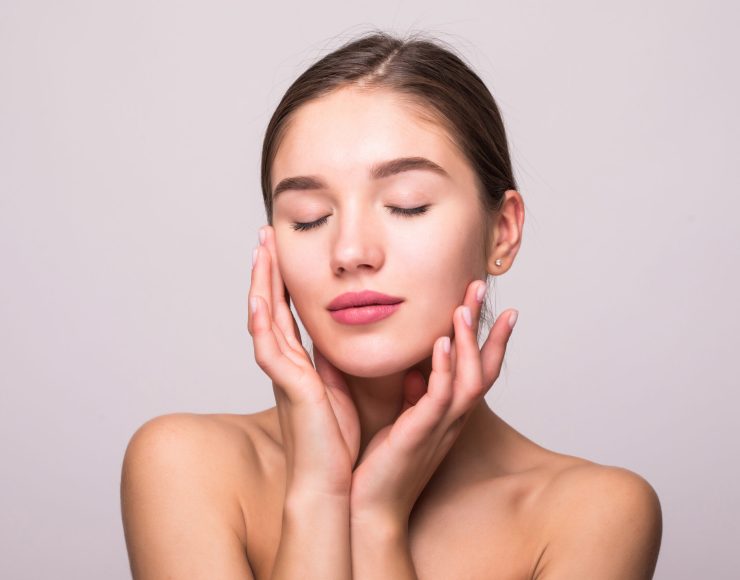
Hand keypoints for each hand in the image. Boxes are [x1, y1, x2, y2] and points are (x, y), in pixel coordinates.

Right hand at [248, 225, 359, 496]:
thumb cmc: (336, 442)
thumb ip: (335, 362)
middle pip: (270, 306)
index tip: (282, 249)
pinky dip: (262, 323)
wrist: (330, 483)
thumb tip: (340, 339)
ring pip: (264, 318)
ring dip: (261, 283)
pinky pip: (268, 349)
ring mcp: (282, 375)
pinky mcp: (288, 388)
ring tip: (261, 249)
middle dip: (267, 269)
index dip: (283, 279)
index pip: (287, 311)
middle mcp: (285, 365)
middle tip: (264, 235)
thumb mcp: (339, 389)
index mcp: (299, 364)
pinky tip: (258, 298)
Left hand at [348, 279, 517, 524]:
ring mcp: (439, 426)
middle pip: (482, 367)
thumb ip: (411, 396)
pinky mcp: (419, 435)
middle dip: (486, 326)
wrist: (369, 507)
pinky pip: (439, 397)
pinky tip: (441, 342)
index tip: (490, 303)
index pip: (476, 368)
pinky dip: (443, 368)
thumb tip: (412, 371)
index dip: (487, 336)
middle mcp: (452, 418)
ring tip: (463, 306)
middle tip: (482, 286)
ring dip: (467, 341)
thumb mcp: (402, 422)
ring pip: (468, 378)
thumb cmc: (384, 465)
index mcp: (447, 413)